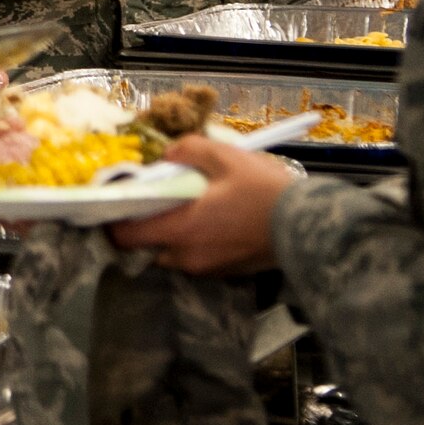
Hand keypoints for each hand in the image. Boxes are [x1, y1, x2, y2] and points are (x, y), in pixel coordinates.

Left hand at [107, 136, 294, 274]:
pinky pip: (195, 258)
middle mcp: (187, 257)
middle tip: (161, 198)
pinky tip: (213, 220)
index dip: (115, 220)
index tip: (120, 202)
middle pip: (148, 246)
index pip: (125, 237)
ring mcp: (207, 269)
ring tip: (191, 205)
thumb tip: (165, 157)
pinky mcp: (225, 274)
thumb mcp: (224, 156)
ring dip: (172, 233)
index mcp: (180, 230)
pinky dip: (194, 242)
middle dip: (148, 224)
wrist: (309, 225)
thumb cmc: (263, 190)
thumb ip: (186, 150)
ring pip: (172, 253)